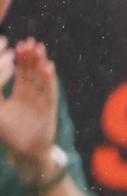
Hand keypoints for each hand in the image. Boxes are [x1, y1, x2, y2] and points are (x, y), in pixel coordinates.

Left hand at [0, 39, 57, 172]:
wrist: (26, 153)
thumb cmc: (9, 134)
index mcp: (18, 97)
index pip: (17, 74)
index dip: (16, 60)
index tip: (14, 44)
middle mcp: (30, 98)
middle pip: (29, 74)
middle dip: (29, 58)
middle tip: (28, 41)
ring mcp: (40, 102)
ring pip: (39, 79)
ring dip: (39, 64)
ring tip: (38, 48)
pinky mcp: (48, 109)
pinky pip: (48, 91)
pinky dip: (49, 80)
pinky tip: (48, 67)